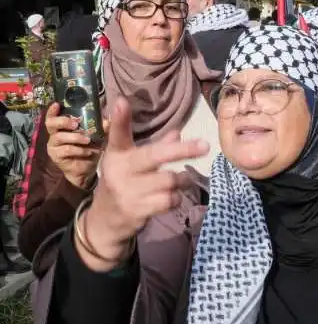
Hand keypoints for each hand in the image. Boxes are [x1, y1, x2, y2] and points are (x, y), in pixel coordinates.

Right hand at [45, 103, 104, 189]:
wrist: (89, 169)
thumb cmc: (92, 148)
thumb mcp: (100, 135)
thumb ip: (103, 126)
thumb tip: (109, 119)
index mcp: (64, 126)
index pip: (54, 115)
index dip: (53, 110)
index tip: (58, 104)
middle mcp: (56, 134)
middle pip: (51, 123)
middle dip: (63, 121)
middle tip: (76, 123)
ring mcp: (55, 145)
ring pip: (59, 137)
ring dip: (75, 137)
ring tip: (88, 140)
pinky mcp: (57, 156)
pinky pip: (65, 150)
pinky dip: (78, 150)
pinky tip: (88, 152)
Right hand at [78, 98, 208, 268]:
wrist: (106, 221)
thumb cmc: (125, 183)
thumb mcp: (133, 163)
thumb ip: (155, 148)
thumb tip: (178, 133)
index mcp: (118, 155)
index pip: (118, 135)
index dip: (120, 119)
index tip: (122, 101)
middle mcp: (119, 171)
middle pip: (155, 156)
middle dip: (182, 150)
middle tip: (204, 145)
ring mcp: (128, 191)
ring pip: (169, 180)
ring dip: (182, 180)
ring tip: (180, 179)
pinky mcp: (137, 210)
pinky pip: (170, 200)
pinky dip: (176, 198)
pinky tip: (170, 197)